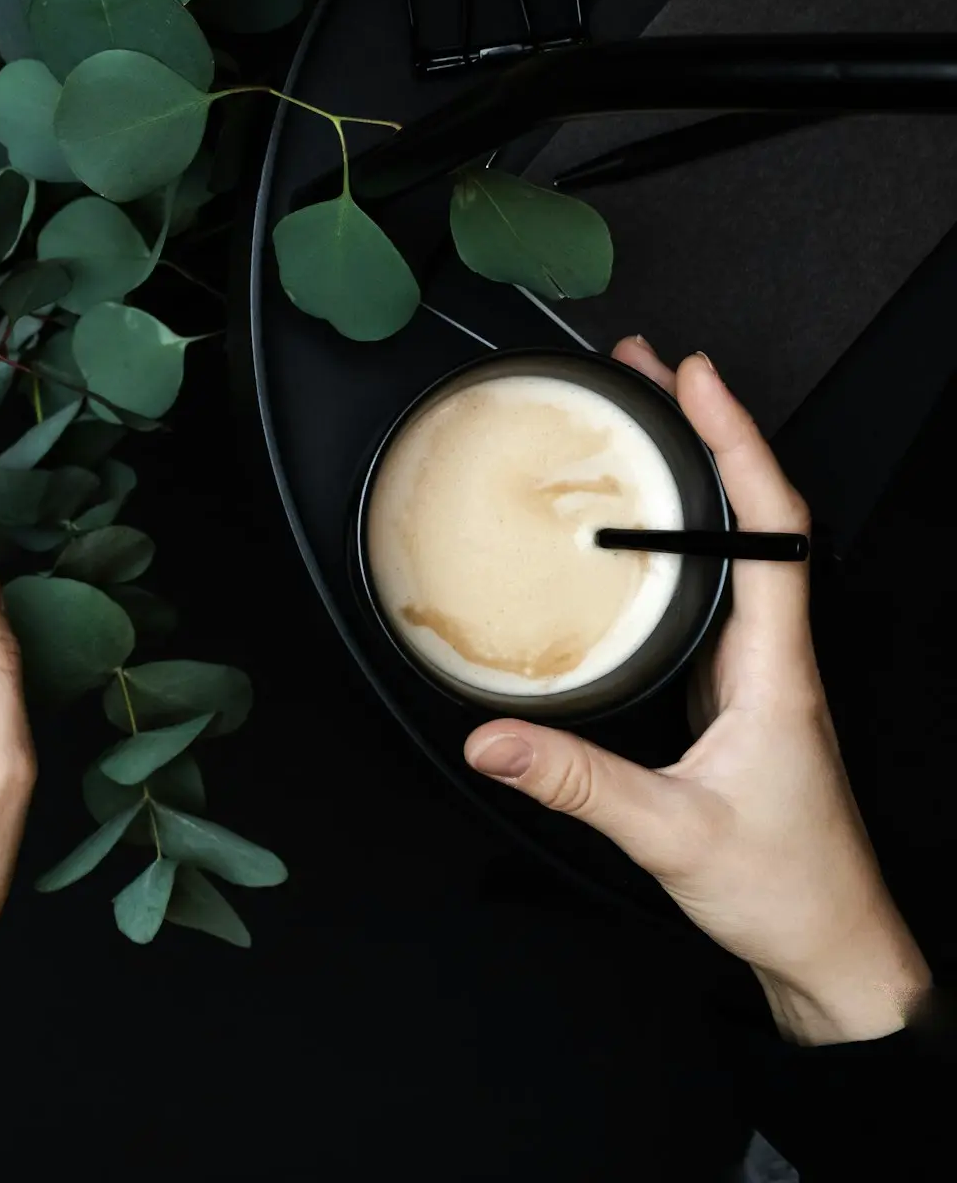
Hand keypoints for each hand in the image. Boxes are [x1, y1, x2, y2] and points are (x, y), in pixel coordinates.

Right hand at [464, 341, 930, 1045]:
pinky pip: (713, 595)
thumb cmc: (783, 892)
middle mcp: (774, 659)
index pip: (773, 532)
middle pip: (756, 517)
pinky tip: (639, 539)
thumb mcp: (669, 836)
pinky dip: (682, 541)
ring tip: (643, 427)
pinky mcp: (735, 699)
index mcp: (776, 672)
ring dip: (698, 479)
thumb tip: (490, 736)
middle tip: (646, 374)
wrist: (831, 948)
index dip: (737, 447)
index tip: (694, 383)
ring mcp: (757, 676)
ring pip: (739, 551)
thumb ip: (575, 782)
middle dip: (707, 433)